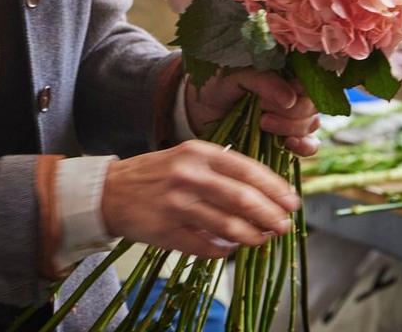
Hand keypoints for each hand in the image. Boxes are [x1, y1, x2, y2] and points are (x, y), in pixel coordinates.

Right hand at [100, 139, 299, 257]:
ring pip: (228, 226)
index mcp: (197, 151)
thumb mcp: (187, 156)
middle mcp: (188, 174)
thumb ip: (221, 169)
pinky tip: (232, 249)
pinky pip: (206, 246)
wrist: (110, 191)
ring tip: (264, 239)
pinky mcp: (167, 230)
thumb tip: (264, 191)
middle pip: (242, 198)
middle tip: (284, 225)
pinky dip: (224, 251)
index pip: (246, 169)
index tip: (291, 201)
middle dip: (270, 215)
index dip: (274, 187)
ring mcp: (177, 204)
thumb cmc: (156, 173)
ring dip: (253, 236)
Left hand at [185, 70, 320, 156]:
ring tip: (262, 122)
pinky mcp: (287, 137)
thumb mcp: (235, 75)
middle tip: (262, 110)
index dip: (302, 89)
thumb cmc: (217, 83)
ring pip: (311, 123)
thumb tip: (291, 98)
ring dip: (290, 127)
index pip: (311, 77)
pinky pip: (310, 145)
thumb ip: (262, 81)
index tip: (284, 97)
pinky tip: (288, 143)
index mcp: (284, 69)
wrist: (200, 108)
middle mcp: (293, 90)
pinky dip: (303, 147)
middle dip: (289, 112)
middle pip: (312, 104)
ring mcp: (292, 114)